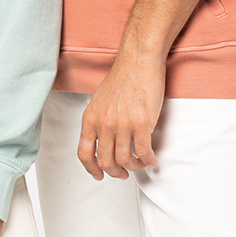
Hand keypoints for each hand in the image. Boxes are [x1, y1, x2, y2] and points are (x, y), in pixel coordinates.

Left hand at [77, 53, 165, 178]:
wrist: (138, 61)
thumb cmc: (122, 77)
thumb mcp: (99, 100)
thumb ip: (98, 120)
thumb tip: (102, 141)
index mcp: (91, 117)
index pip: (84, 153)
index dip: (91, 169)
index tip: (99, 175)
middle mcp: (104, 123)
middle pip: (105, 162)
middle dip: (115, 172)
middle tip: (123, 173)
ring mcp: (122, 124)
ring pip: (125, 160)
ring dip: (134, 167)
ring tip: (140, 163)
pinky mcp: (142, 123)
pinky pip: (144, 152)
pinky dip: (148, 160)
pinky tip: (152, 159)